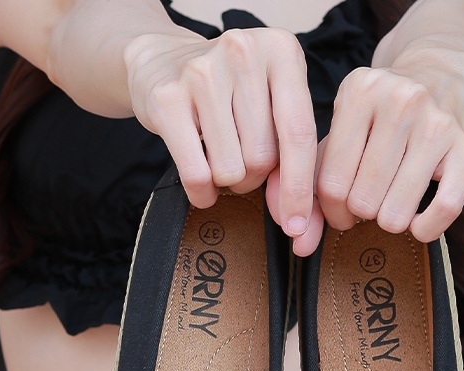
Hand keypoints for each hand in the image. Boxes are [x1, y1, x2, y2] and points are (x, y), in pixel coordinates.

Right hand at [124, 27, 317, 236]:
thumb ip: (291, 152)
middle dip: (253, 177)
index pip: (299, 133)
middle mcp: (243, 53)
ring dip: (226, 182)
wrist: (162, 61)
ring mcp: (202, 73)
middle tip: (239, 160)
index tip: (299, 225)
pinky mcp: (167, 98)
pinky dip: (201, 193)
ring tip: (216, 157)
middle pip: (262, 157)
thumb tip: (295, 215)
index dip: (300, 188)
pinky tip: (201, 183)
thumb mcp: (270, 102)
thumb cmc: (228, 91)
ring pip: (231, 170)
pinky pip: (196, 174)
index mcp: (281, 51)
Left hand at [310, 44, 463, 250]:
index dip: (332, 212)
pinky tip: (420, 221)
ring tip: (396, 202)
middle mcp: (400, 102)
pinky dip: (426, 229)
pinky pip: (443, 210)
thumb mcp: (348, 123)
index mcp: (360, 91)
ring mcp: (438, 123)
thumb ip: (316, 173)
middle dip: (364, 213)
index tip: (343, 212)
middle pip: (362, 202)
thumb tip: (301, 237)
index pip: (330, 184)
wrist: (450, 68)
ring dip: (392, 221)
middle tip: (374, 199)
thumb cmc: (388, 111)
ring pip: (396, 213)